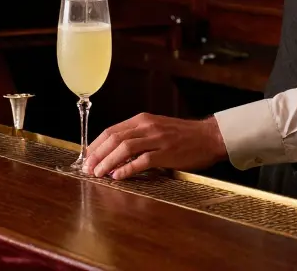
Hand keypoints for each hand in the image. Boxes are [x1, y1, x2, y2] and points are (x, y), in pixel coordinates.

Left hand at [84, 113, 227, 180]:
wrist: (209, 136)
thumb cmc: (183, 135)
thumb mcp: (156, 128)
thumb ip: (137, 136)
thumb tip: (115, 153)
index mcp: (142, 119)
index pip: (111, 130)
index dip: (96, 144)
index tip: (87, 156)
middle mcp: (147, 126)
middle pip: (114, 138)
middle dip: (97, 154)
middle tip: (88, 167)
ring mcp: (157, 139)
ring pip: (124, 148)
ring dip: (108, 162)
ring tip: (98, 173)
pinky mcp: (167, 153)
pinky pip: (142, 160)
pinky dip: (127, 169)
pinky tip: (118, 176)